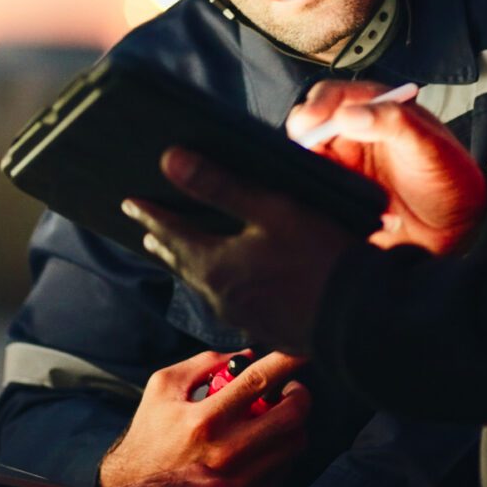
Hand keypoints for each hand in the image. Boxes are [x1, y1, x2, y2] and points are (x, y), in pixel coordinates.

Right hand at [98, 348, 310, 486]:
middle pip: (291, 416)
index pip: (258, 381)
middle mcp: (227, 451)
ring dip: (292, 422)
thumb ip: (205, 363)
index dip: (287, 360)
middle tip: (289, 388)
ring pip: (294, 442)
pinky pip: (286, 465)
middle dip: (299, 394)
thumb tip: (249, 355)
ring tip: (272, 416)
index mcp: (205, 420)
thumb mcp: (164, 387)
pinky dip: (281, 447)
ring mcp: (242, 479)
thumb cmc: (150, 432)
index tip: (302, 347)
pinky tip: (261, 442)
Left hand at [124, 147, 359, 353]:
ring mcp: (240, 315)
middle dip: (163, 243)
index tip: (129, 203)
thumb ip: (219, 185)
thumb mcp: (271, 209)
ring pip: (203, 284)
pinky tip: (227, 280)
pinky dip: (217, 281)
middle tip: (146, 230)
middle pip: (181, 263)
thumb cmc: (318, 256)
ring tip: (179, 253)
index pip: (170, 232)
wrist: (357, 316)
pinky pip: (227, 300)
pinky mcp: (263, 326)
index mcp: (214, 264)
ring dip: (188, 264)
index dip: (149, 215)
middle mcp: (218, 295)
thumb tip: (170, 160)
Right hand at [288, 80, 486, 254]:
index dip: (315, 108)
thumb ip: (393, 122)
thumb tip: (348, 115)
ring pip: (307, 165)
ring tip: (342, 190)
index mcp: (371, 108)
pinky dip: (326, 203)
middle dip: (303, 144)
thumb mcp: (428, 143)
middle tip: (310, 158)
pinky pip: (318, 197)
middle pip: (307, 130)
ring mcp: (342, 167)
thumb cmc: (449, 175)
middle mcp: (350, 134)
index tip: (308, 124)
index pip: (329, 97)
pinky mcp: (340, 197)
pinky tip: (354, 211)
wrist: (457, 225)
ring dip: (316, 177)